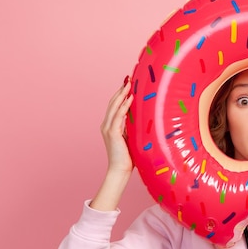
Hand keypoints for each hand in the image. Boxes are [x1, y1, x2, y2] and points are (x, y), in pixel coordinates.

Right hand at [89, 77, 134, 211]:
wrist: (120, 170)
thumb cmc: (128, 157)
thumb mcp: (130, 138)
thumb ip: (131, 128)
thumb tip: (141, 119)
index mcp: (109, 126)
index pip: (114, 105)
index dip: (120, 94)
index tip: (128, 84)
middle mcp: (106, 125)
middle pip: (113, 102)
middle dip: (121, 89)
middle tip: (129, 78)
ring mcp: (108, 128)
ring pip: (114, 106)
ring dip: (122, 93)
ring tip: (129, 83)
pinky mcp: (112, 133)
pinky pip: (118, 115)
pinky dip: (124, 105)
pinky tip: (130, 97)